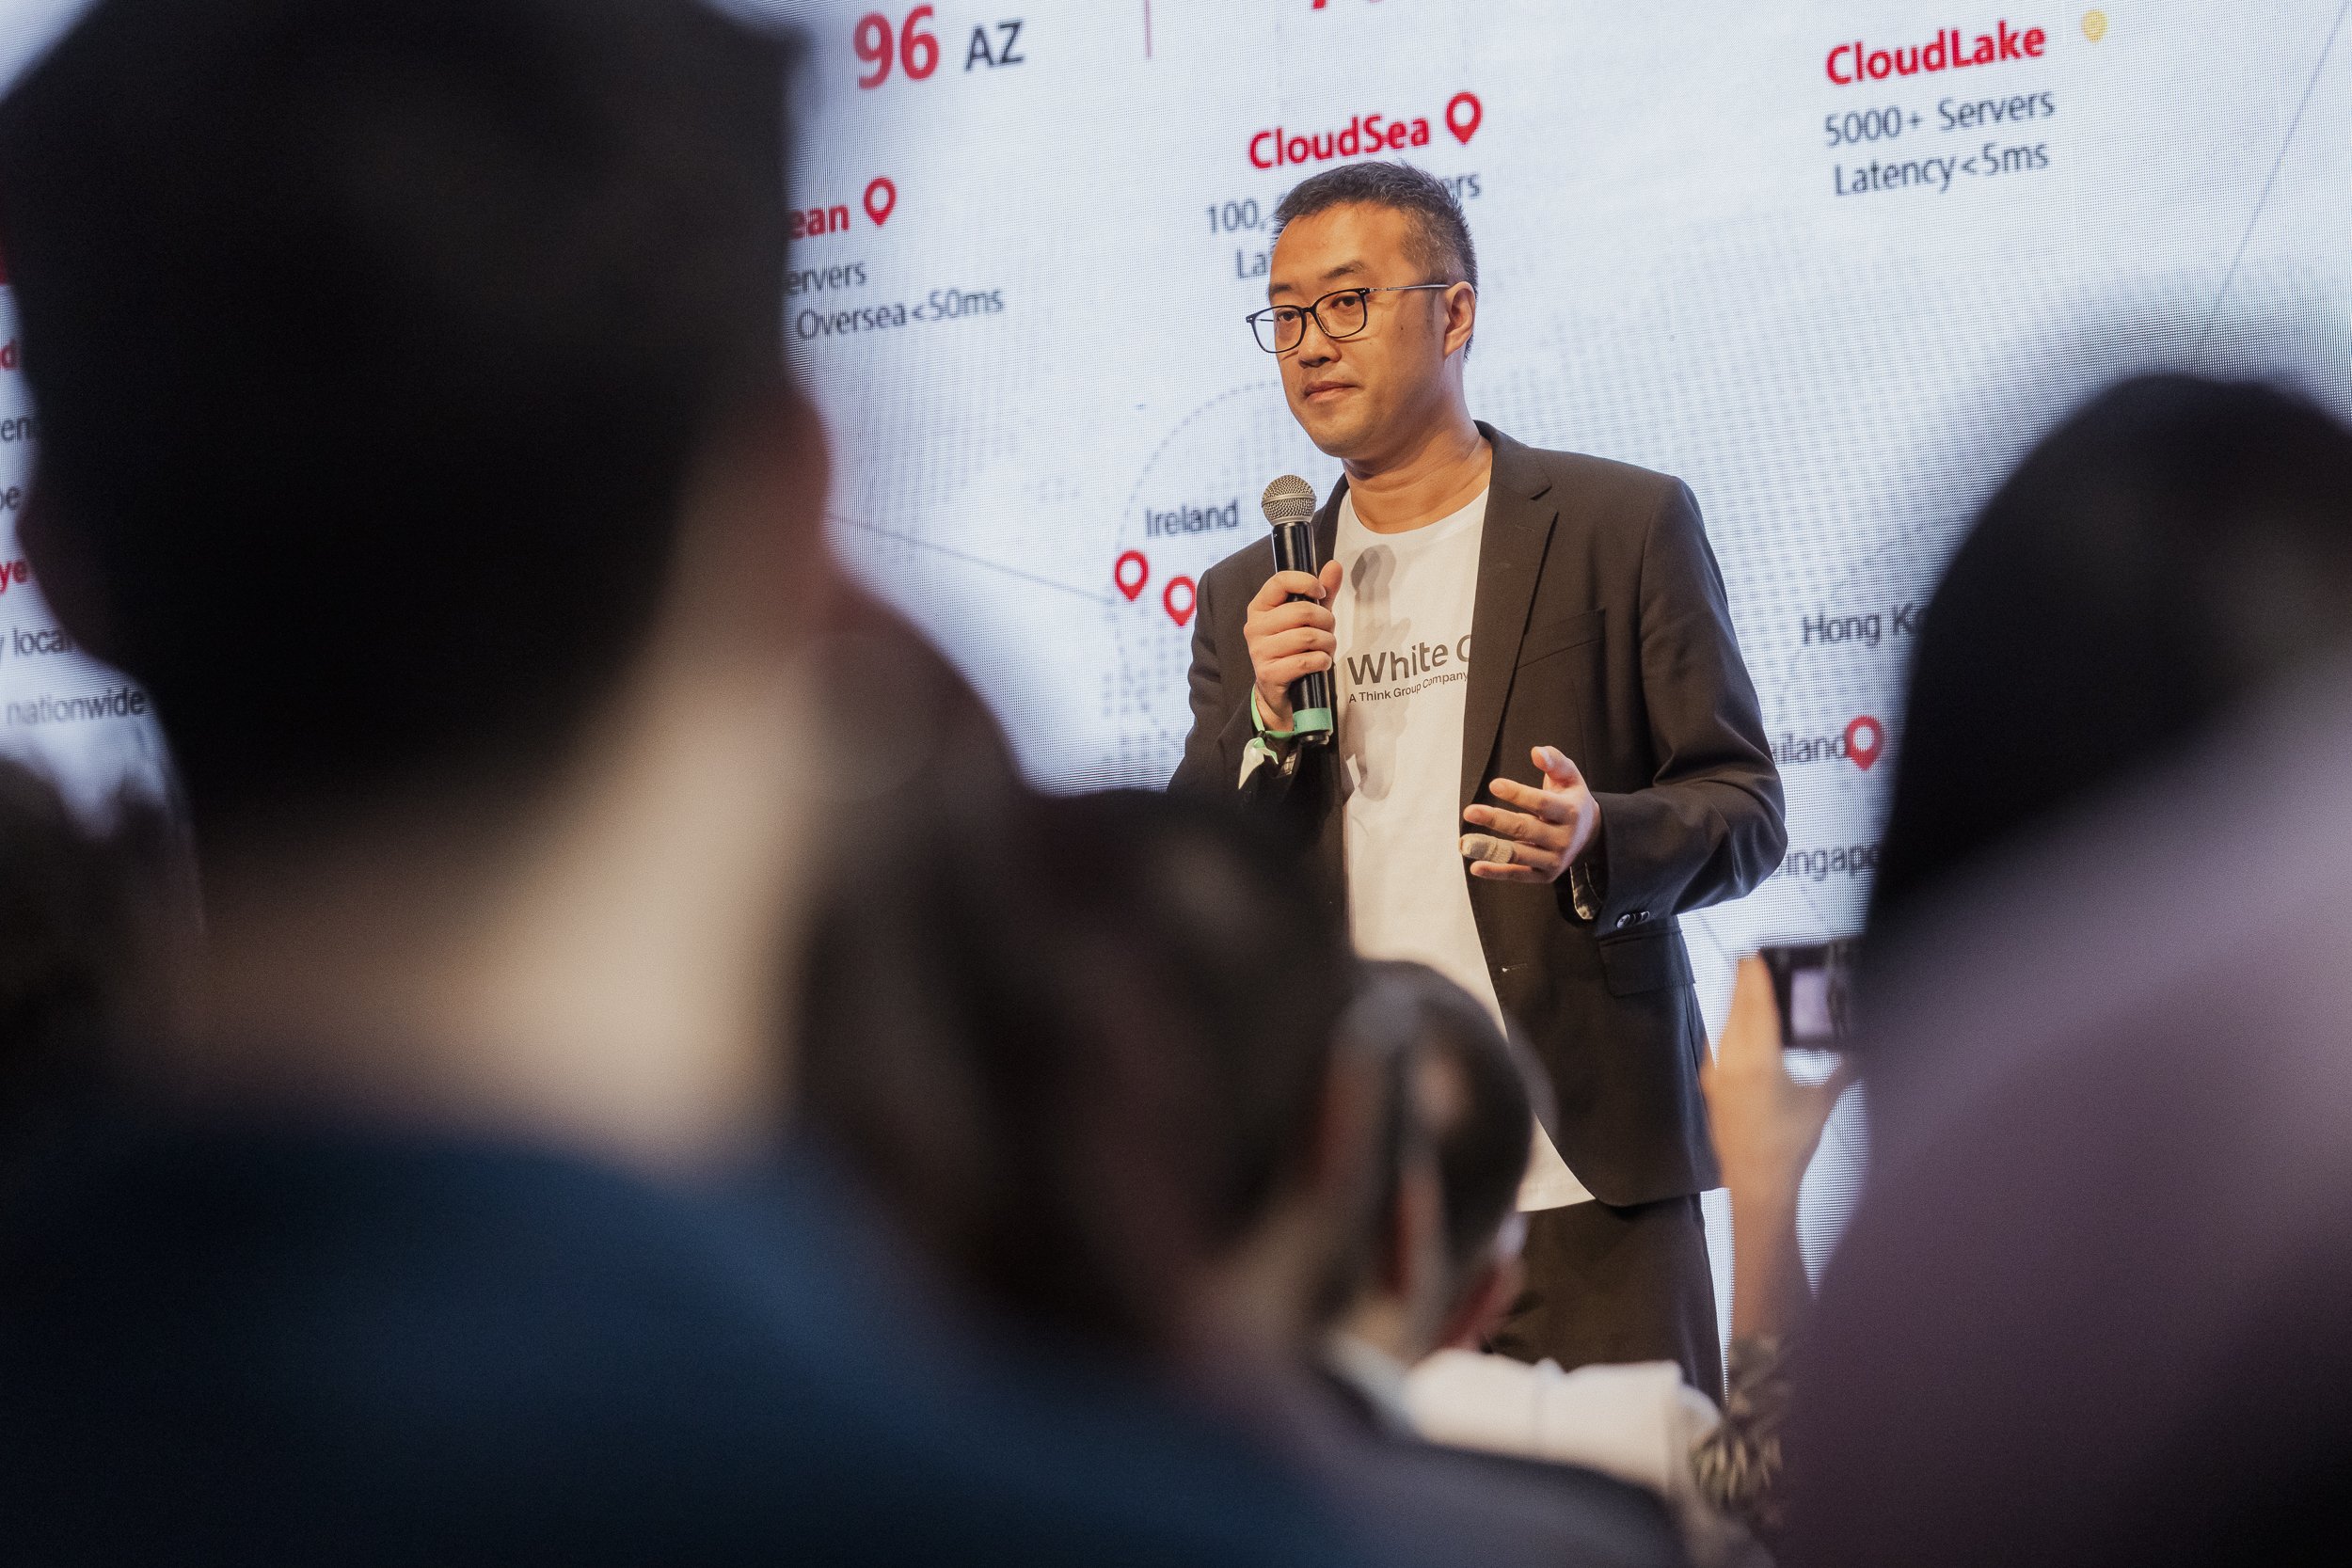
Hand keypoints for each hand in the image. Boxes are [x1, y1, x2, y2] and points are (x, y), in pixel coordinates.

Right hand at [1243, 560, 1341, 731]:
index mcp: (1259, 607)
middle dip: (1326, 621)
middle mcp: (1254, 627)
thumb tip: (1334, 565)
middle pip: (1301, 611)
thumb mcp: (1308, 619)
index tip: (1320, 593)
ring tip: (1326, 649)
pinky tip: (1321, 663)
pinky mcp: (1268, 674)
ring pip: (1307, 637)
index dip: (1307, 582)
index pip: (1280, 581)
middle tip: (1329, 631)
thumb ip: (1321, 594)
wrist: (1280, 692)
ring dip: (1327, 643)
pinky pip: (1306, 660)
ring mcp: (1259, 651)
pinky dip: (1322, 661)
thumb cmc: (1294, 649)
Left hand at [1460, 746, 1599, 882]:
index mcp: (1571, 812)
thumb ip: (1554, 761)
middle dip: (1496, 819)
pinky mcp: (1545, 875)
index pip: (1540, 803)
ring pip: (1519, 854)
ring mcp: (1555, 859)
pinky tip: (1476, 867)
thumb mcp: (1570, 776)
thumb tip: (1536, 752)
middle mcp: (1564, 838)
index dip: (1517, 794)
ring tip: (1465, 842)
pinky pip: (1518, 874)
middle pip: (1525, 829)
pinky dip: (1496, 872)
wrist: (1589, 834)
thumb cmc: (1571, 799)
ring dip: (1490, 848)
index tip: (1494, 784)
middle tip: (1470, 811)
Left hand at [1701, 955, 1859, 1209]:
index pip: (1757, 1007)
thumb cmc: (1789, 1148)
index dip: (1755, 978)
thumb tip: (1866, 1052)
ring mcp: (1717, 1074)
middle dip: (1743, 984)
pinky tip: (1737, 1025)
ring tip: (1745, 985)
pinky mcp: (1711, 1086)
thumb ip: (1845, 1073)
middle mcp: (1732, 1063)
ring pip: (1724, 1026)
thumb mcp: (1821, 1104)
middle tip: (1749, 959)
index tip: (1754, 955)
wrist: (1756, 1185)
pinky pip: (1718, 1045)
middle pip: (1736, 1010)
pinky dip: (1729, 1028)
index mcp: (1759, 1063)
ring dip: (1735, 1004)